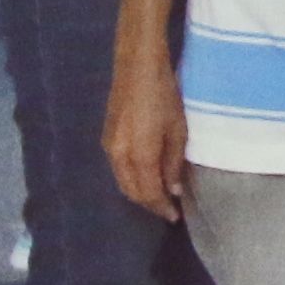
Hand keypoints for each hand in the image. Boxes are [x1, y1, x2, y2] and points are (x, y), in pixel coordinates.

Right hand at [106, 60, 188, 221]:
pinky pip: (118, 169)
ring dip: (139, 193)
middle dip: (149, 204)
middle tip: (168, 209)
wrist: (137, 67)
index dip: (161, 207)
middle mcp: (119, 156)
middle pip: (132, 192)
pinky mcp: (107, 138)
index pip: (149, 193)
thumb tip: (173, 190)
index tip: (174, 216)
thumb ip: (173, 163)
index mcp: (139, 155)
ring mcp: (109, 147)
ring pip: (123, 182)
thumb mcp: (177, 131)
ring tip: (158, 196)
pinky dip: (131, 179)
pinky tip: (145, 176)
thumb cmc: (164, 96)